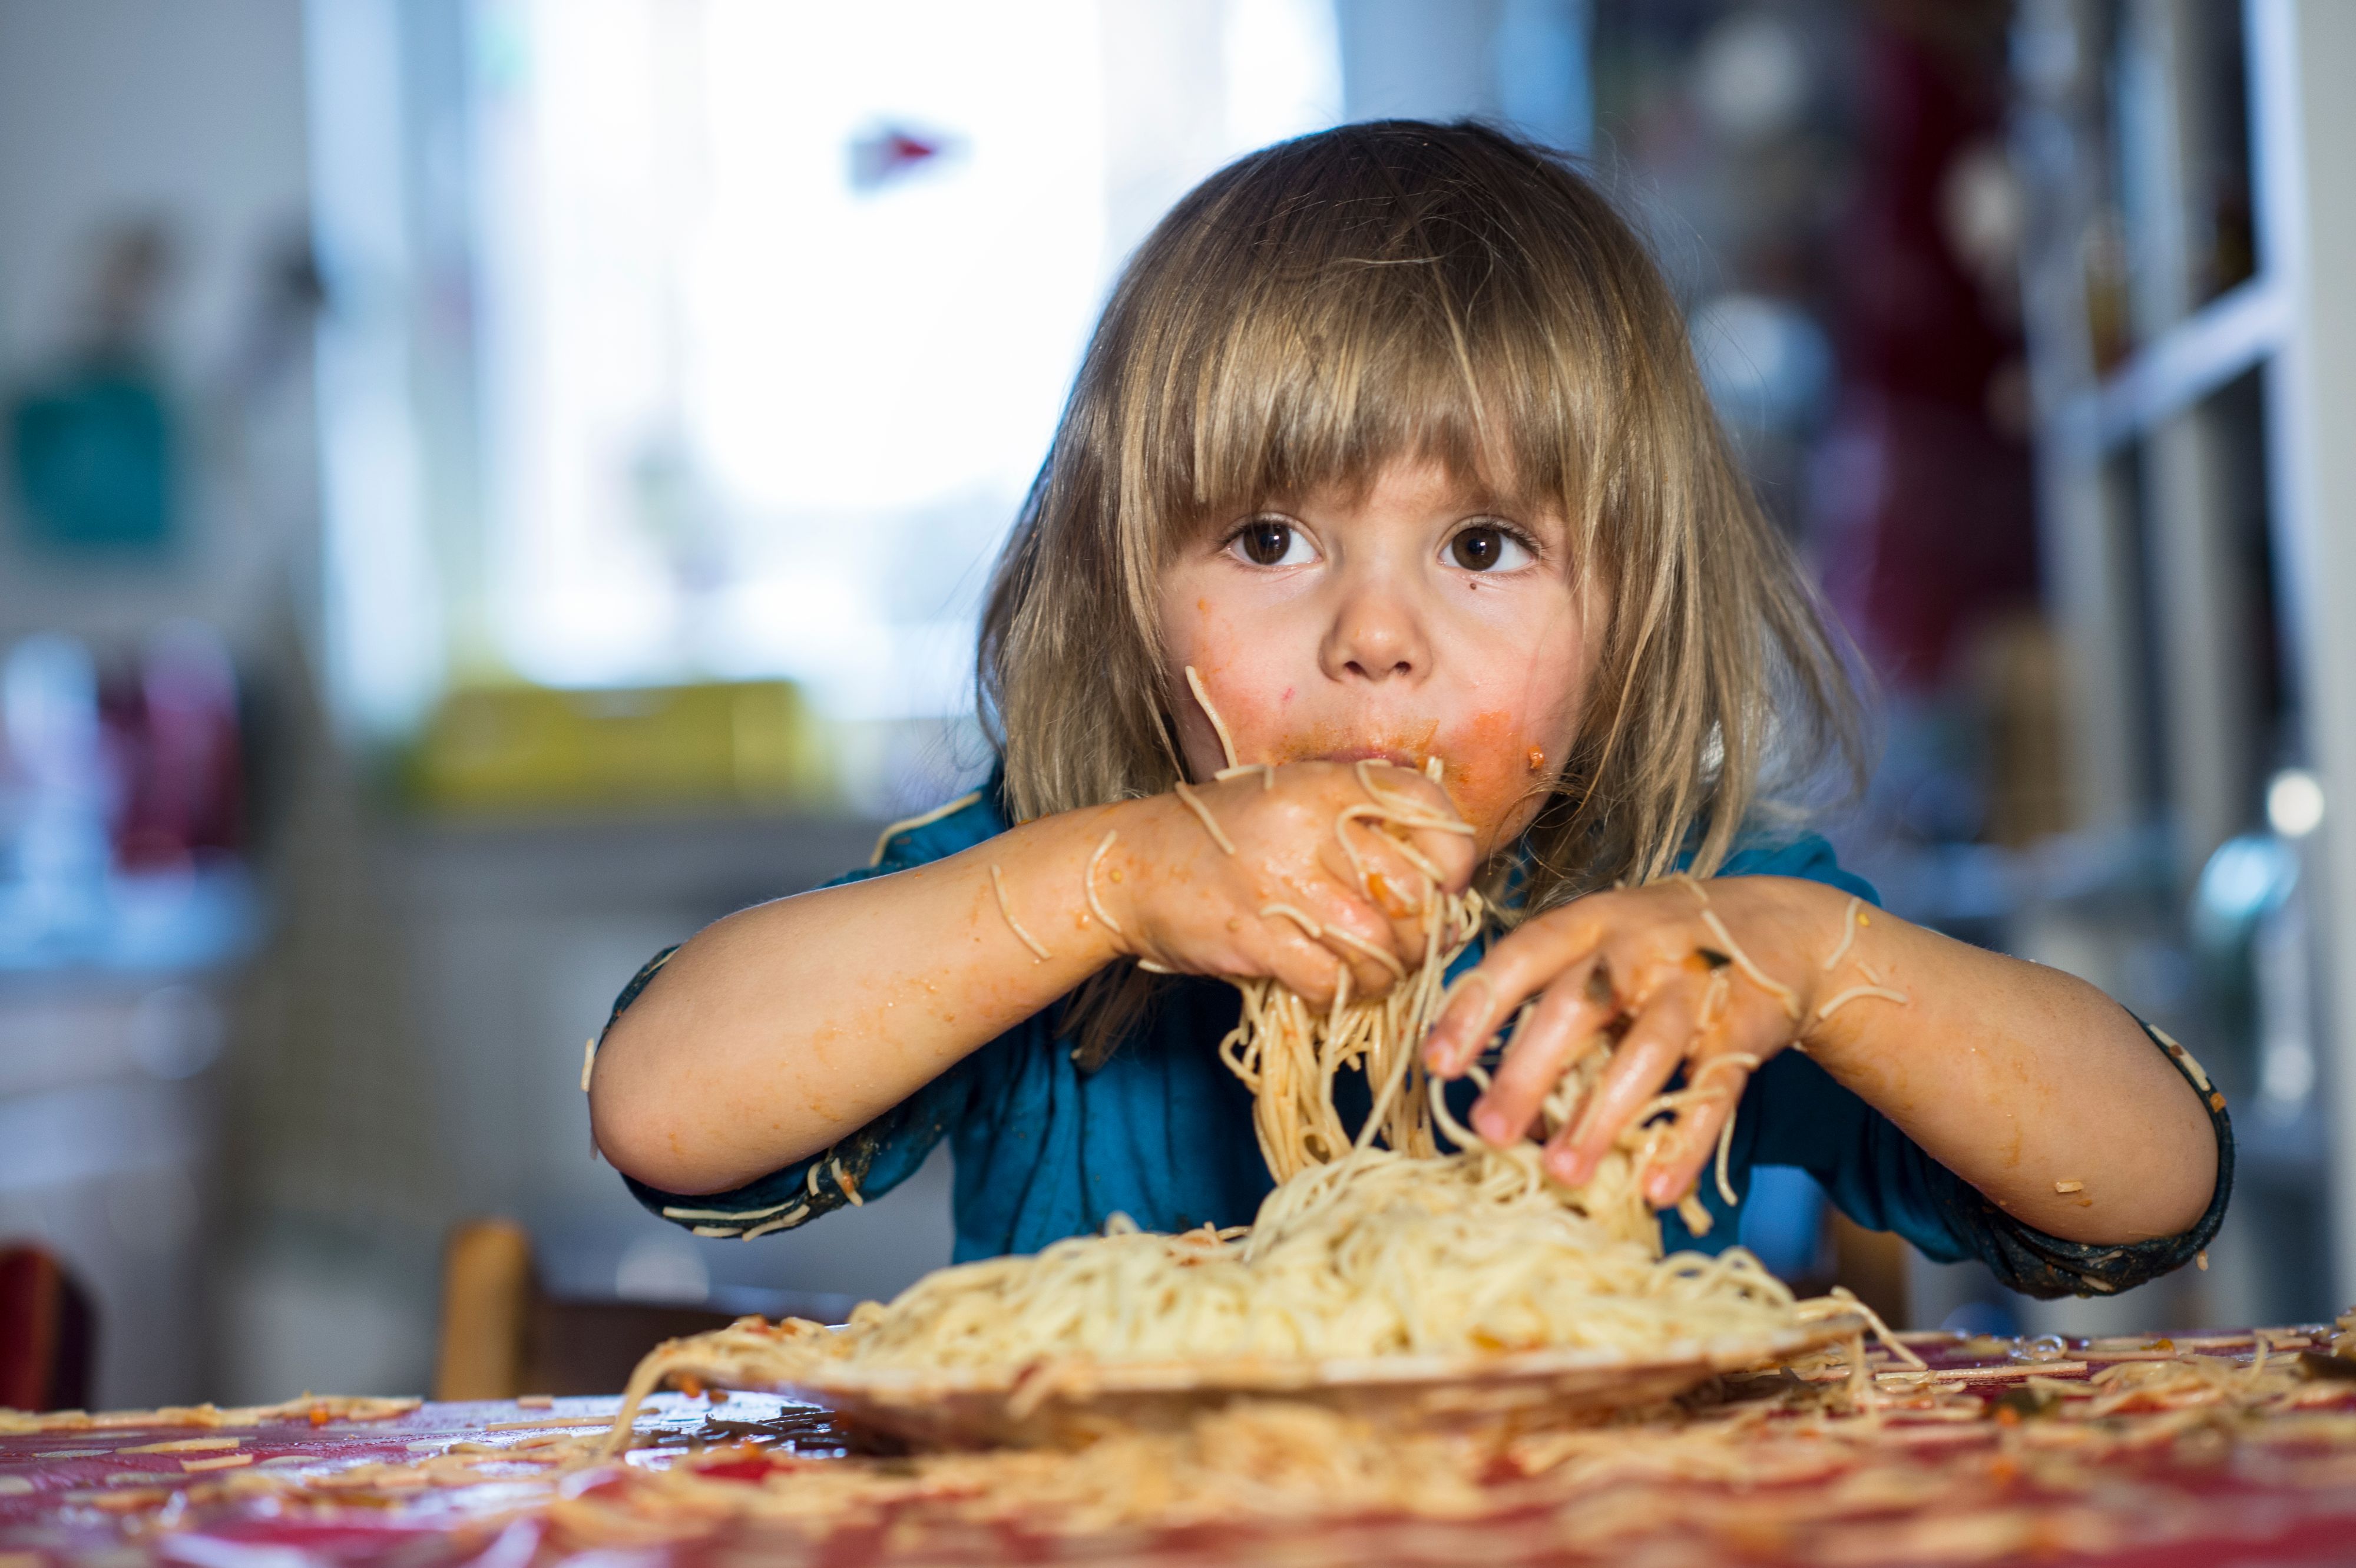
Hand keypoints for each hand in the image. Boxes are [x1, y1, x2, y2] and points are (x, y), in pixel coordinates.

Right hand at [1104, 762, 1476, 1001]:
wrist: (1128, 866)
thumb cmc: (1221, 838)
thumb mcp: (1292, 802)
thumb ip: (1359, 823)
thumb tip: (1440, 886)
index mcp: (1328, 783)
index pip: (1429, 810)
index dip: (1455, 859)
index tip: (1444, 888)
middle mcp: (1311, 823)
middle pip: (1415, 890)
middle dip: (1425, 933)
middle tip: (1410, 947)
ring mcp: (1282, 880)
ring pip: (1380, 943)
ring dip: (1388, 971)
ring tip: (1374, 972)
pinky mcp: (1256, 935)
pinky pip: (1332, 979)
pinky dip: (1343, 993)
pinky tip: (1332, 987)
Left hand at [1422, 876, 1844, 1207]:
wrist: (1780, 926)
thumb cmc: (1657, 951)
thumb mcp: (1600, 951)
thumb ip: (1550, 1006)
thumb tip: (1495, 1097)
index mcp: (1586, 921)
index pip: (1518, 958)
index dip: (1474, 1009)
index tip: (1437, 1064)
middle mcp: (1636, 943)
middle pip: (1574, 1006)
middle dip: (1527, 1073)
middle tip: (1488, 1133)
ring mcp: (1693, 982)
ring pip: (1644, 1050)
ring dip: (1600, 1116)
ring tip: (1563, 1174)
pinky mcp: (1744, 1024)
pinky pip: (1713, 1090)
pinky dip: (1684, 1143)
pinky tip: (1656, 1189)